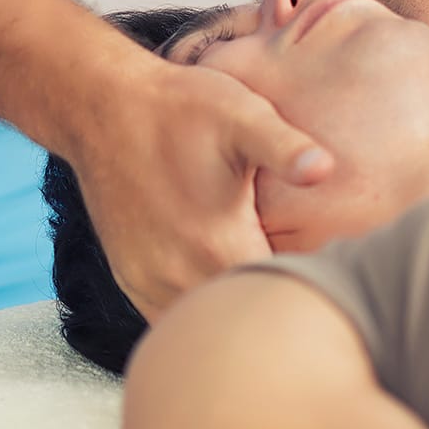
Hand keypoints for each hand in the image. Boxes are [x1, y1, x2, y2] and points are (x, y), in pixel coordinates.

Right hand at [70, 60, 333, 322]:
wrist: (103, 106)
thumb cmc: (178, 107)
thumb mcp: (241, 116)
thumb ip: (285, 147)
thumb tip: (325, 168)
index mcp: (217, 247)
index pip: (277, 301)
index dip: (305, 289)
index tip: (320, 267)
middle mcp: (178, 277)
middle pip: (240, 318)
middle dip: (270, 303)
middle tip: (297, 275)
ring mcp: (148, 282)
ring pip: (202, 322)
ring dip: (230, 307)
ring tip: (257, 275)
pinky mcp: (130, 278)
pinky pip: (168, 316)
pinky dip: (197, 305)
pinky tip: (217, 273)